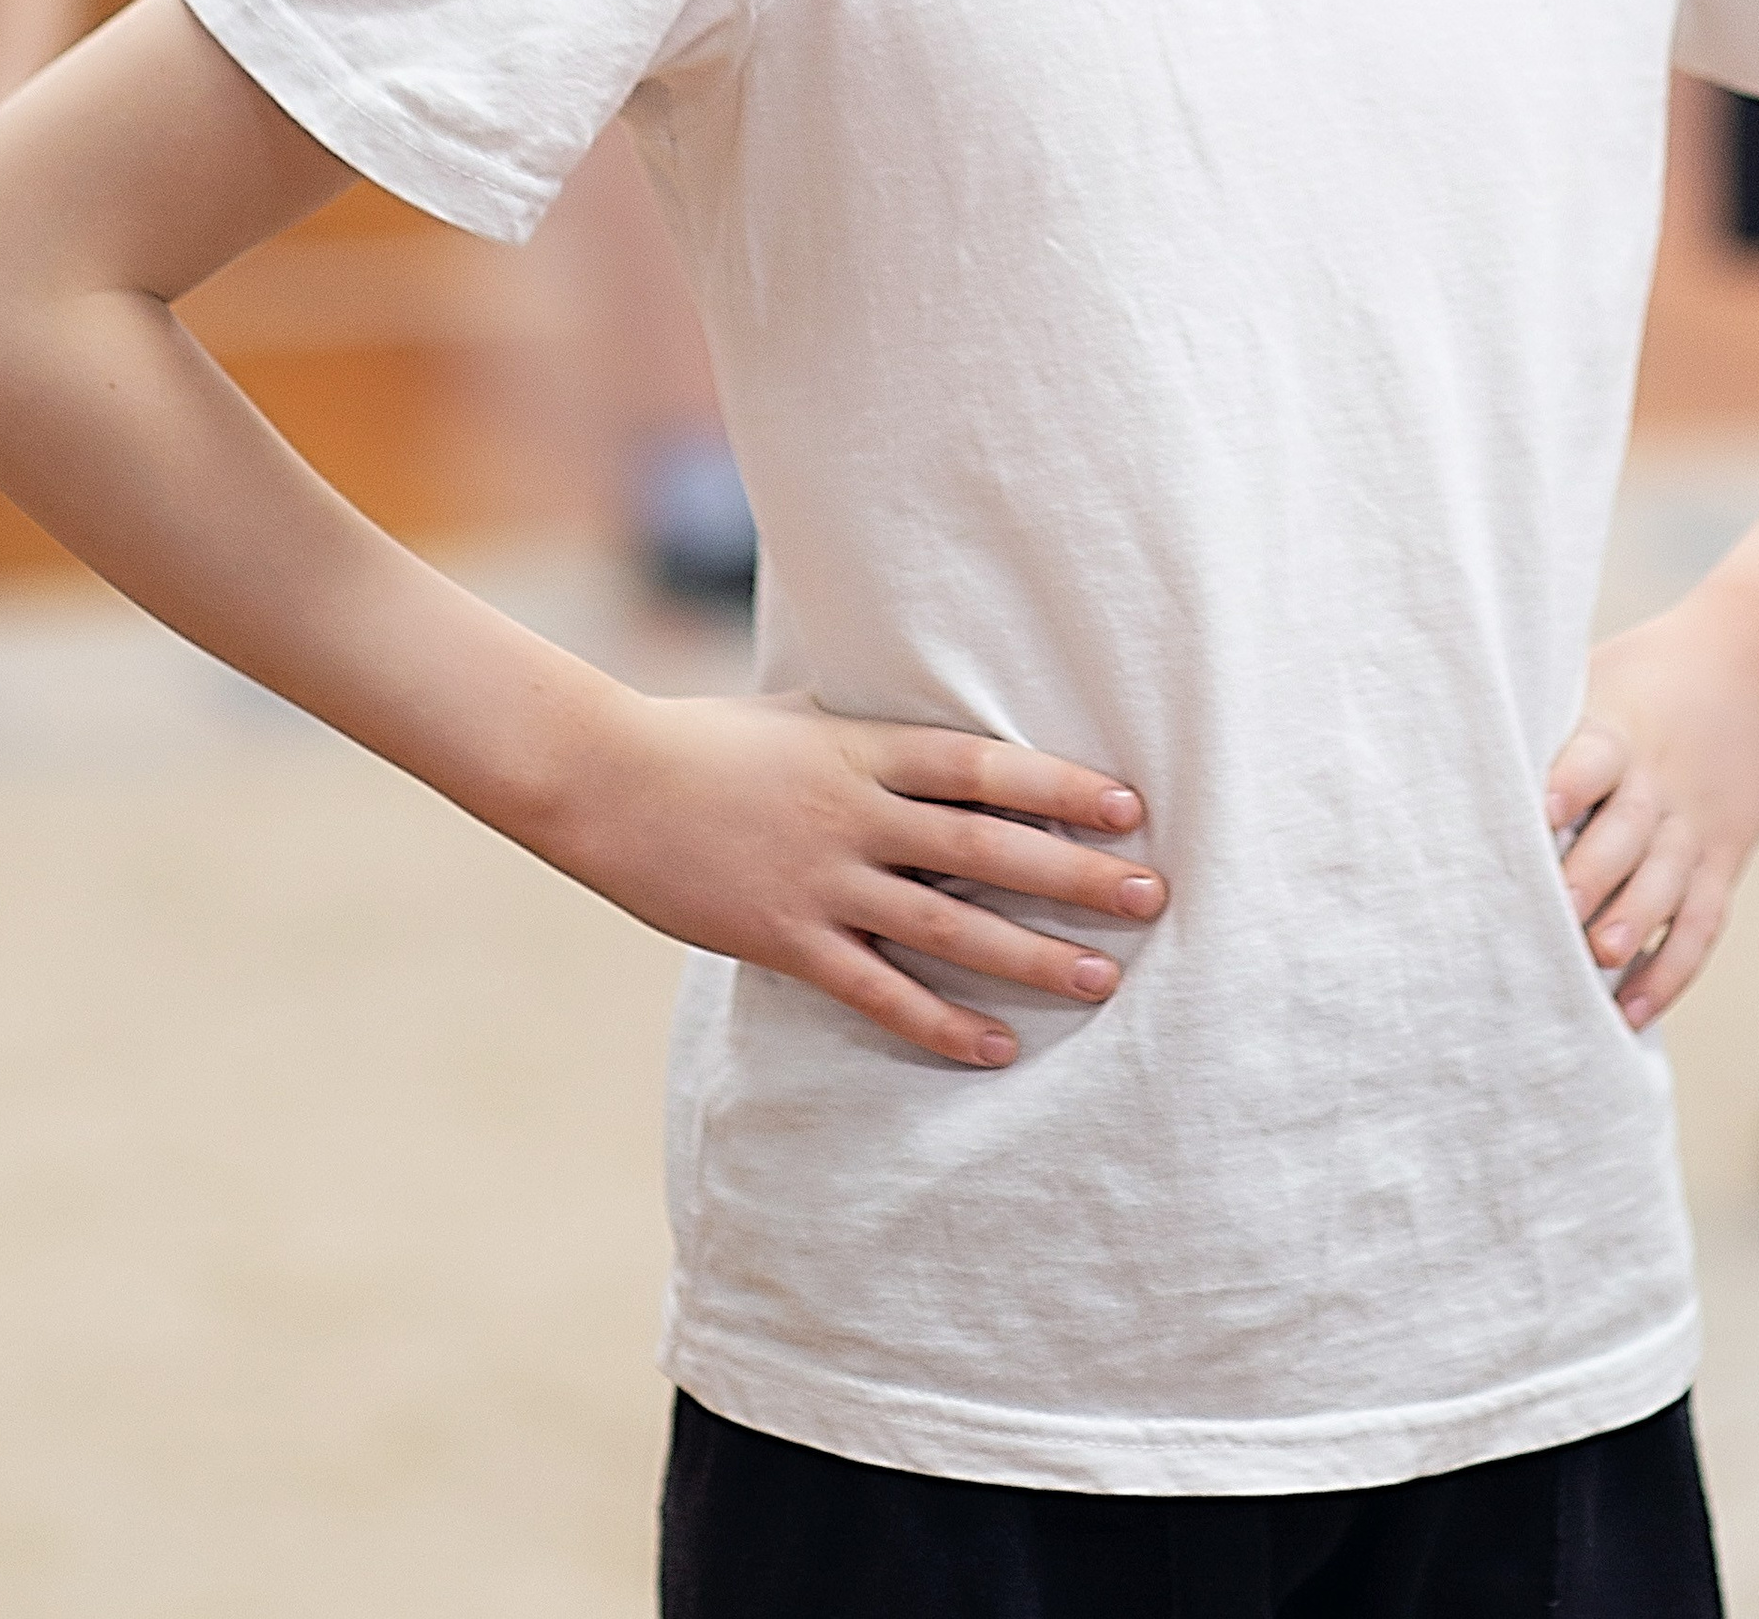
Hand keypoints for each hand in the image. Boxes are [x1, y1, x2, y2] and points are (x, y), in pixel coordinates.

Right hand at [561, 689, 1168, 1066]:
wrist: (605, 778)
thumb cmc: (707, 737)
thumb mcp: (802, 709)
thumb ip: (873, 726)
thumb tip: (942, 727)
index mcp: (862, 747)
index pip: (982, 766)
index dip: (1058, 785)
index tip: (1128, 806)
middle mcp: (853, 813)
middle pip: (985, 849)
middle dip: (1075, 874)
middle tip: (1152, 897)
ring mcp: (820, 880)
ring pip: (947, 926)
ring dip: (1030, 956)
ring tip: (1102, 980)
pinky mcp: (784, 938)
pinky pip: (876, 992)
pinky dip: (939, 1022)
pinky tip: (995, 1048)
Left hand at [1544, 568, 1758, 1029]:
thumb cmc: (1650, 670)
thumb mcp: (1595, 673)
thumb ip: (1544, 719)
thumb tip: (1450, 747)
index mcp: (1620, 730)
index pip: (1592, 759)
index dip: (1567, 785)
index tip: (1535, 812)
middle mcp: (1659, 784)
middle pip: (1627, 833)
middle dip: (1592, 876)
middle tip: (1557, 913)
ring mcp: (1695, 827)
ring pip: (1665, 884)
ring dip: (1631, 926)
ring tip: (1598, 962)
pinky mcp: (1722, 859)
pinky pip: (1699, 923)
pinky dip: (1671, 970)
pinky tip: (1633, 1010)